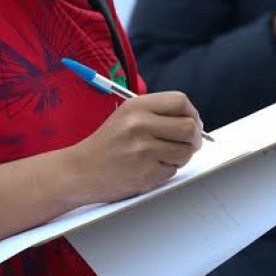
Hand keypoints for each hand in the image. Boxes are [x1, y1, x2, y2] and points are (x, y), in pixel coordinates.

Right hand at [74, 92, 202, 201]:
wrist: (81, 170)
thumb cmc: (107, 143)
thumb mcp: (128, 115)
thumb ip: (158, 112)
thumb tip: (193, 120)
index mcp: (137, 106)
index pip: (180, 102)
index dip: (192, 113)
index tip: (193, 122)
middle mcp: (140, 125)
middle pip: (189, 127)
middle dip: (194, 137)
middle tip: (189, 143)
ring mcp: (143, 150)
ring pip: (186, 151)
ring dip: (182, 155)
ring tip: (165, 156)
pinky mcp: (146, 173)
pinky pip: (173, 170)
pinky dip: (168, 170)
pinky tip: (151, 167)